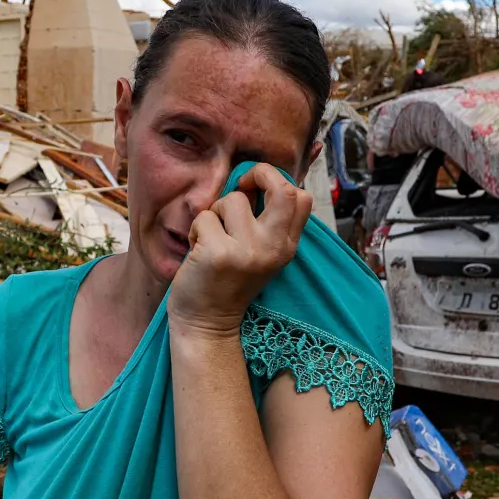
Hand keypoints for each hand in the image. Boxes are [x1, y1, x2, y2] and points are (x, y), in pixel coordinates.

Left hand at [168, 163, 313, 337]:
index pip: (302, 197)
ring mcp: (247, 251)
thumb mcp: (261, 255)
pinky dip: (196, 230)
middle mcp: (273, 248)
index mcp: (286, 247)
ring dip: (215, 213)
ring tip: (212, 237)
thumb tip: (260, 178)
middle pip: (282, 189)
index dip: (278, 181)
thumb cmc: (228, 282)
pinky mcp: (219, 254)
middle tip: (241, 187)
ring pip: (232, 200)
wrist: (208, 324)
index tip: (257, 189)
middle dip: (258, 173)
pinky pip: (204, 217)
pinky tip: (198, 251)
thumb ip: (268, 224)